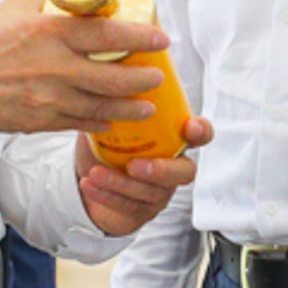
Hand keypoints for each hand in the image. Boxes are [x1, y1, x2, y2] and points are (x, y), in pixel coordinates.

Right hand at [0, 0, 168, 134]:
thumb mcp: (16, 8)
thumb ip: (51, 1)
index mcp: (50, 32)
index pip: (107, 34)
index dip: (141, 37)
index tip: (161, 38)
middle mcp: (53, 67)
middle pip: (112, 78)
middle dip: (142, 79)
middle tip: (158, 76)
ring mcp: (48, 98)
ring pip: (100, 107)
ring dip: (129, 108)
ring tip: (146, 105)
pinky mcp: (39, 121)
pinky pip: (78, 124)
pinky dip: (98, 123)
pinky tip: (111, 120)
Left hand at [74, 116, 207, 236]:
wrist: (86, 176)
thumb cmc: (105, 143)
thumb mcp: (108, 119)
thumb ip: (113, 103)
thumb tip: (102, 77)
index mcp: (172, 138)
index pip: (200, 134)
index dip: (201, 131)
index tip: (190, 127)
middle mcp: (172, 164)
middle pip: (184, 172)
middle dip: (161, 170)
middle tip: (134, 165)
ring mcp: (160, 190)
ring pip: (152, 192)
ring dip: (122, 183)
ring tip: (96, 172)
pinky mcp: (142, 209)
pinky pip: (130, 206)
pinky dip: (107, 194)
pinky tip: (89, 183)